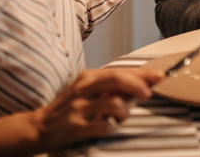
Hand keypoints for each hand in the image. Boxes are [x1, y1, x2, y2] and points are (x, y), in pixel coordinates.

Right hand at [32, 68, 162, 152]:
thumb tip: (142, 83)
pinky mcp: (76, 126)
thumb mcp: (89, 91)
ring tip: (119, 118)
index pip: (120, 71)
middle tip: (148, 94)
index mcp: (88, 77)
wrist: (40, 126)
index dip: (142, 74)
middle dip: (138, 85)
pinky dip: (111, 128)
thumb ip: (113, 88)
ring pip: (114, 103)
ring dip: (124, 113)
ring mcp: (79, 108)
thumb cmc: (70, 108)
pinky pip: (103, 126)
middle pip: (117, 79)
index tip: (159, 76)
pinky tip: (107, 128)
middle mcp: (83, 89)